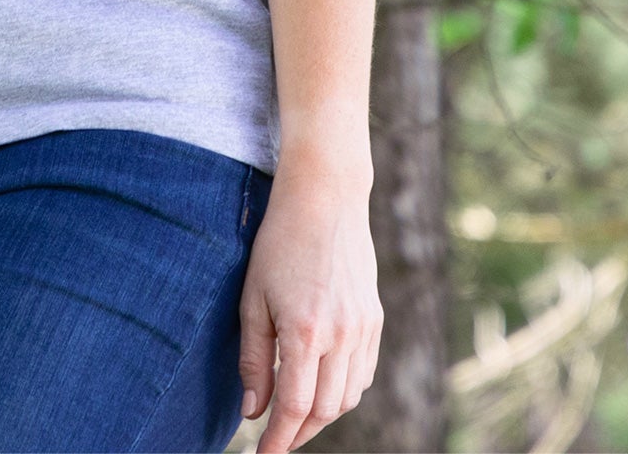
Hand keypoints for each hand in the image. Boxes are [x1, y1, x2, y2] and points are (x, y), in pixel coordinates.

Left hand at [236, 174, 382, 450]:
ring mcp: (363, 329)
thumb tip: (252, 411)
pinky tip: (323, 389)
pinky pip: (363, 374)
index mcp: (306, 332)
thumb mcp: (253, 297)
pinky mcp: (374, 320)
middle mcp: (342, 336)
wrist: (325, 198)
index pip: (294, 409)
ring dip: (322, 416)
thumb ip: (254, 359)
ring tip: (295, 419)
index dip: (277, 441)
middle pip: (324, 411)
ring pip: (347, 398)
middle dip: (299, 434)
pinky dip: (343, 392)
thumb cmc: (279, 243)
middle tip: (275, 442)